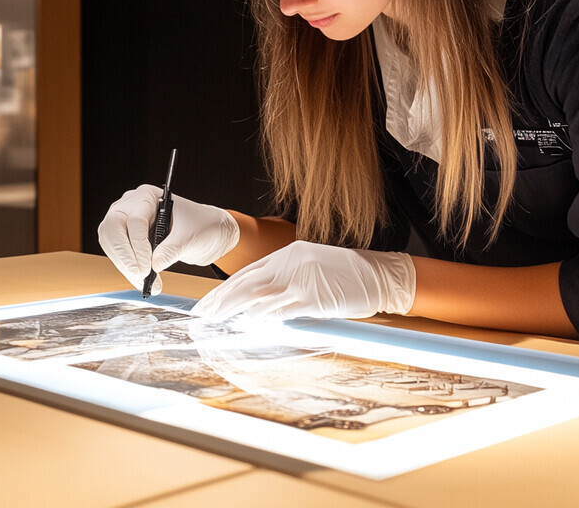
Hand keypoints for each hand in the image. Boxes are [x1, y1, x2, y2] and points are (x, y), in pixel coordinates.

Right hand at [98, 184, 239, 294]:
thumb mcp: (190, 236)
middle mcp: (132, 206)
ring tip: (144, 283)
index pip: (135, 221)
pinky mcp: (128, 239)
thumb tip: (154, 264)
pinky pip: (119, 254)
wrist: (208, 232)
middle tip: (139, 276)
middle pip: (113, 230)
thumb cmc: (201, 224)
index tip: (146, 268)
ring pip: (112, 244)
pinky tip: (142, 280)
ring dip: (125, 266)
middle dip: (125, 256)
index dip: (139, 246)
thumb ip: (172, 249)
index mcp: (148, 196)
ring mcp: (126, 221)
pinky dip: (128, 268)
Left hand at [192, 239, 415, 321]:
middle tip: (201, 314)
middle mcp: (292, 263)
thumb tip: (263, 301)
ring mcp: (301, 279)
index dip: (225, 289)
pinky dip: (262, 318)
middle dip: (221, 300)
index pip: (249, 273)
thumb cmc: (346, 274)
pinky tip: (246, 325)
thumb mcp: (313, 268)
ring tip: (214, 321)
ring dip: (234, 310)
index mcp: (290, 254)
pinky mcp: (312, 297)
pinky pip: (281, 310)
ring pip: (259, 296)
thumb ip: (288, 279)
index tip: (208, 302)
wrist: (377, 274)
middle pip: (247, 283)